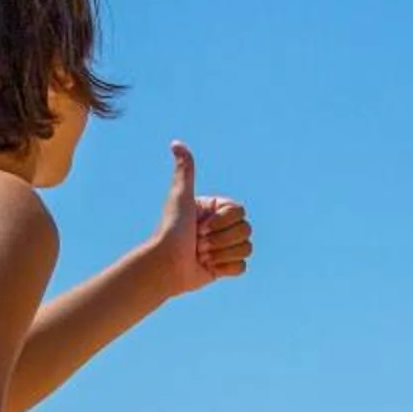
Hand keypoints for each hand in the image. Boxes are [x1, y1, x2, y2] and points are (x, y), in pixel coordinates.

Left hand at [146, 141, 251, 299]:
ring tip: (201, 255)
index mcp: (216, 209)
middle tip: (198, 242)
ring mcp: (225, 247)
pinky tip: (208, 267)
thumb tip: (176, 143)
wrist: (166, 265)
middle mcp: (222, 226)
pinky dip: (225, 268)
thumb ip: (185, 171)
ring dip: (221, 254)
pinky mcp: (226, 267)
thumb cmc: (172, 229)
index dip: (221, 222)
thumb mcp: (180, 196)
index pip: (240, 212)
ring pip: (246, 248)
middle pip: (246, 230)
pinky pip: (242, 267)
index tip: (199, 225)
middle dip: (220, 239)